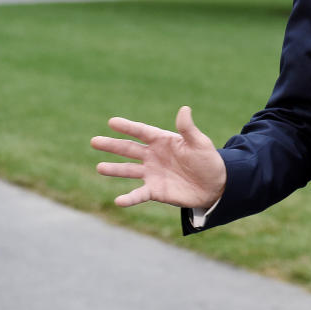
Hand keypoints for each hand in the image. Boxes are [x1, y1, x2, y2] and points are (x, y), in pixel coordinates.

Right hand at [91, 106, 226, 208]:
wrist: (215, 185)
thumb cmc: (208, 161)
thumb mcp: (200, 143)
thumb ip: (188, 129)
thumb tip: (184, 109)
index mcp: (163, 141)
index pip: (142, 132)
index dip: (128, 127)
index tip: (112, 121)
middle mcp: (154, 156)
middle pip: (129, 149)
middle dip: (112, 145)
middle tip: (94, 141)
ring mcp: (152, 173)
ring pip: (128, 170)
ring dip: (114, 169)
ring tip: (99, 167)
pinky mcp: (155, 191)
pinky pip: (138, 194)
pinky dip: (129, 198)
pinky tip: (118, 200)